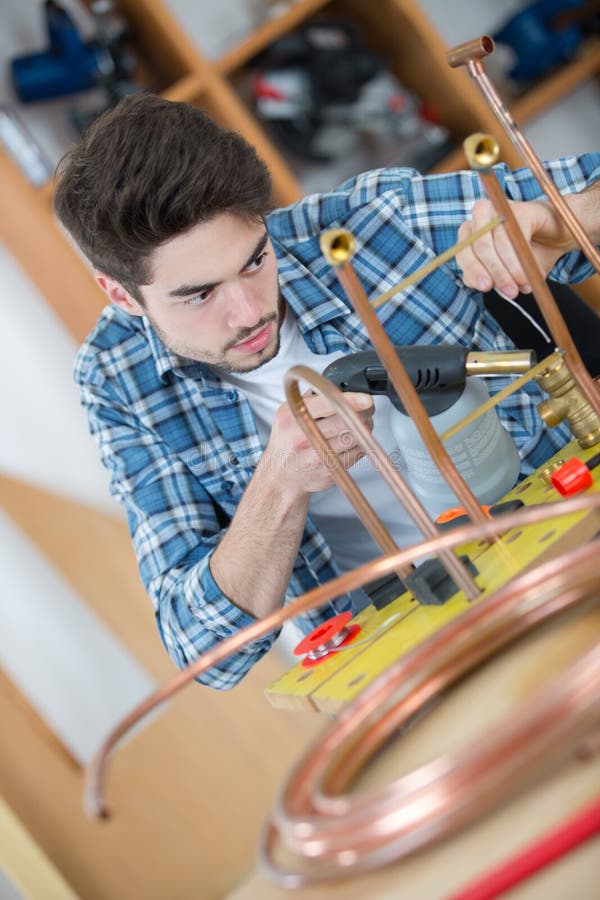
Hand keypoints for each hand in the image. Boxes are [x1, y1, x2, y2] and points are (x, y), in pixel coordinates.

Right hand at [261, 390, 374, 495]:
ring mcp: (315, 456)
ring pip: (354, 438)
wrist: (280, 476)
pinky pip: (356, 455)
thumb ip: (311, 399)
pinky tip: (351, 443)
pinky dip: (359, 447)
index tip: (366, 400)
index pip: (327, 404)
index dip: (351, 401)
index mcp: (292, 416)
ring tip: (359, 426)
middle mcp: (301, 437)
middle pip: (346, 421)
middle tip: (367, 411)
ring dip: (364, 430)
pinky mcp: (328, 472)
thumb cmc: (287, 442)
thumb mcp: (287, 414)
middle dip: (364, 414)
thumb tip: (340, 388)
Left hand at [456, 197, 573, 298]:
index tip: (487, 288)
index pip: (463, 253)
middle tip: (511, 292)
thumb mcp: (504, 273)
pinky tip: (534, 271)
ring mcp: (500, 209)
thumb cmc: (526, 254)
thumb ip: (488, 278)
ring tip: (524, 284)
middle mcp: (480, 217)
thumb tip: (485, 285)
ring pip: (499, 242)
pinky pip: (518, 235)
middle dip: (496, 273)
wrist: (556, 235)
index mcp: (469, 233)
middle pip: (479, 246)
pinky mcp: (521, 209)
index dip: (474, 271)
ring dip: (512, 268)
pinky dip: (525, 257)